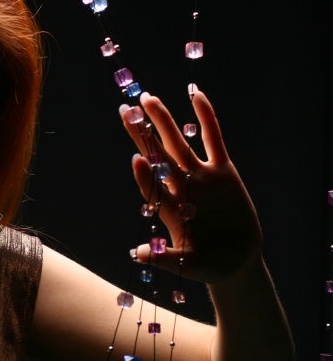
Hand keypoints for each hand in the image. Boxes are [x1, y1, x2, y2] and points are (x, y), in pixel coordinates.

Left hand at [120, 86, 261, 283]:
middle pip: (158, 157)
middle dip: (143, 135)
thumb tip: (140, 255)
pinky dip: (206, 118)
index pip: (152, 187)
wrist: (234, 261)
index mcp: (169, 209)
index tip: (135, 159)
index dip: (144, 174)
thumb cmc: (207, 265)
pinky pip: (213, 139)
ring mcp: (200, 177)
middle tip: (125, 110)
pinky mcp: (223, 171)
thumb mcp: (187, 264)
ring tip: (148, 99)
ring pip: (179, 143)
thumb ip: (166, 258)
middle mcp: (180, 188)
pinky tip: (195, 95)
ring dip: (164, 122)